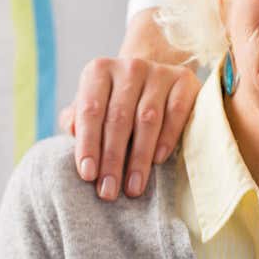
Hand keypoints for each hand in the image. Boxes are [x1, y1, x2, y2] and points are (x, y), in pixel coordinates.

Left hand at [62, 57, 199, 200]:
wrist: (154, 80)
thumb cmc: (115, 102)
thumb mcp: (92, 106)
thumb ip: (76, 119)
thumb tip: (73, 131)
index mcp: (99, 71)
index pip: (90, 110)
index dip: (88, 144)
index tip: (87, 175)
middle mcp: (129, 66)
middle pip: (118, 118)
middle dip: (112, 159)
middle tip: (109, 191)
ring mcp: (159, 71)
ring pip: (147, 119)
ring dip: (138, 158)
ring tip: (133, 187)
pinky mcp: (185, 80)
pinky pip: (175, 112)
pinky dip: (167, 138)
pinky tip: (158, 161)